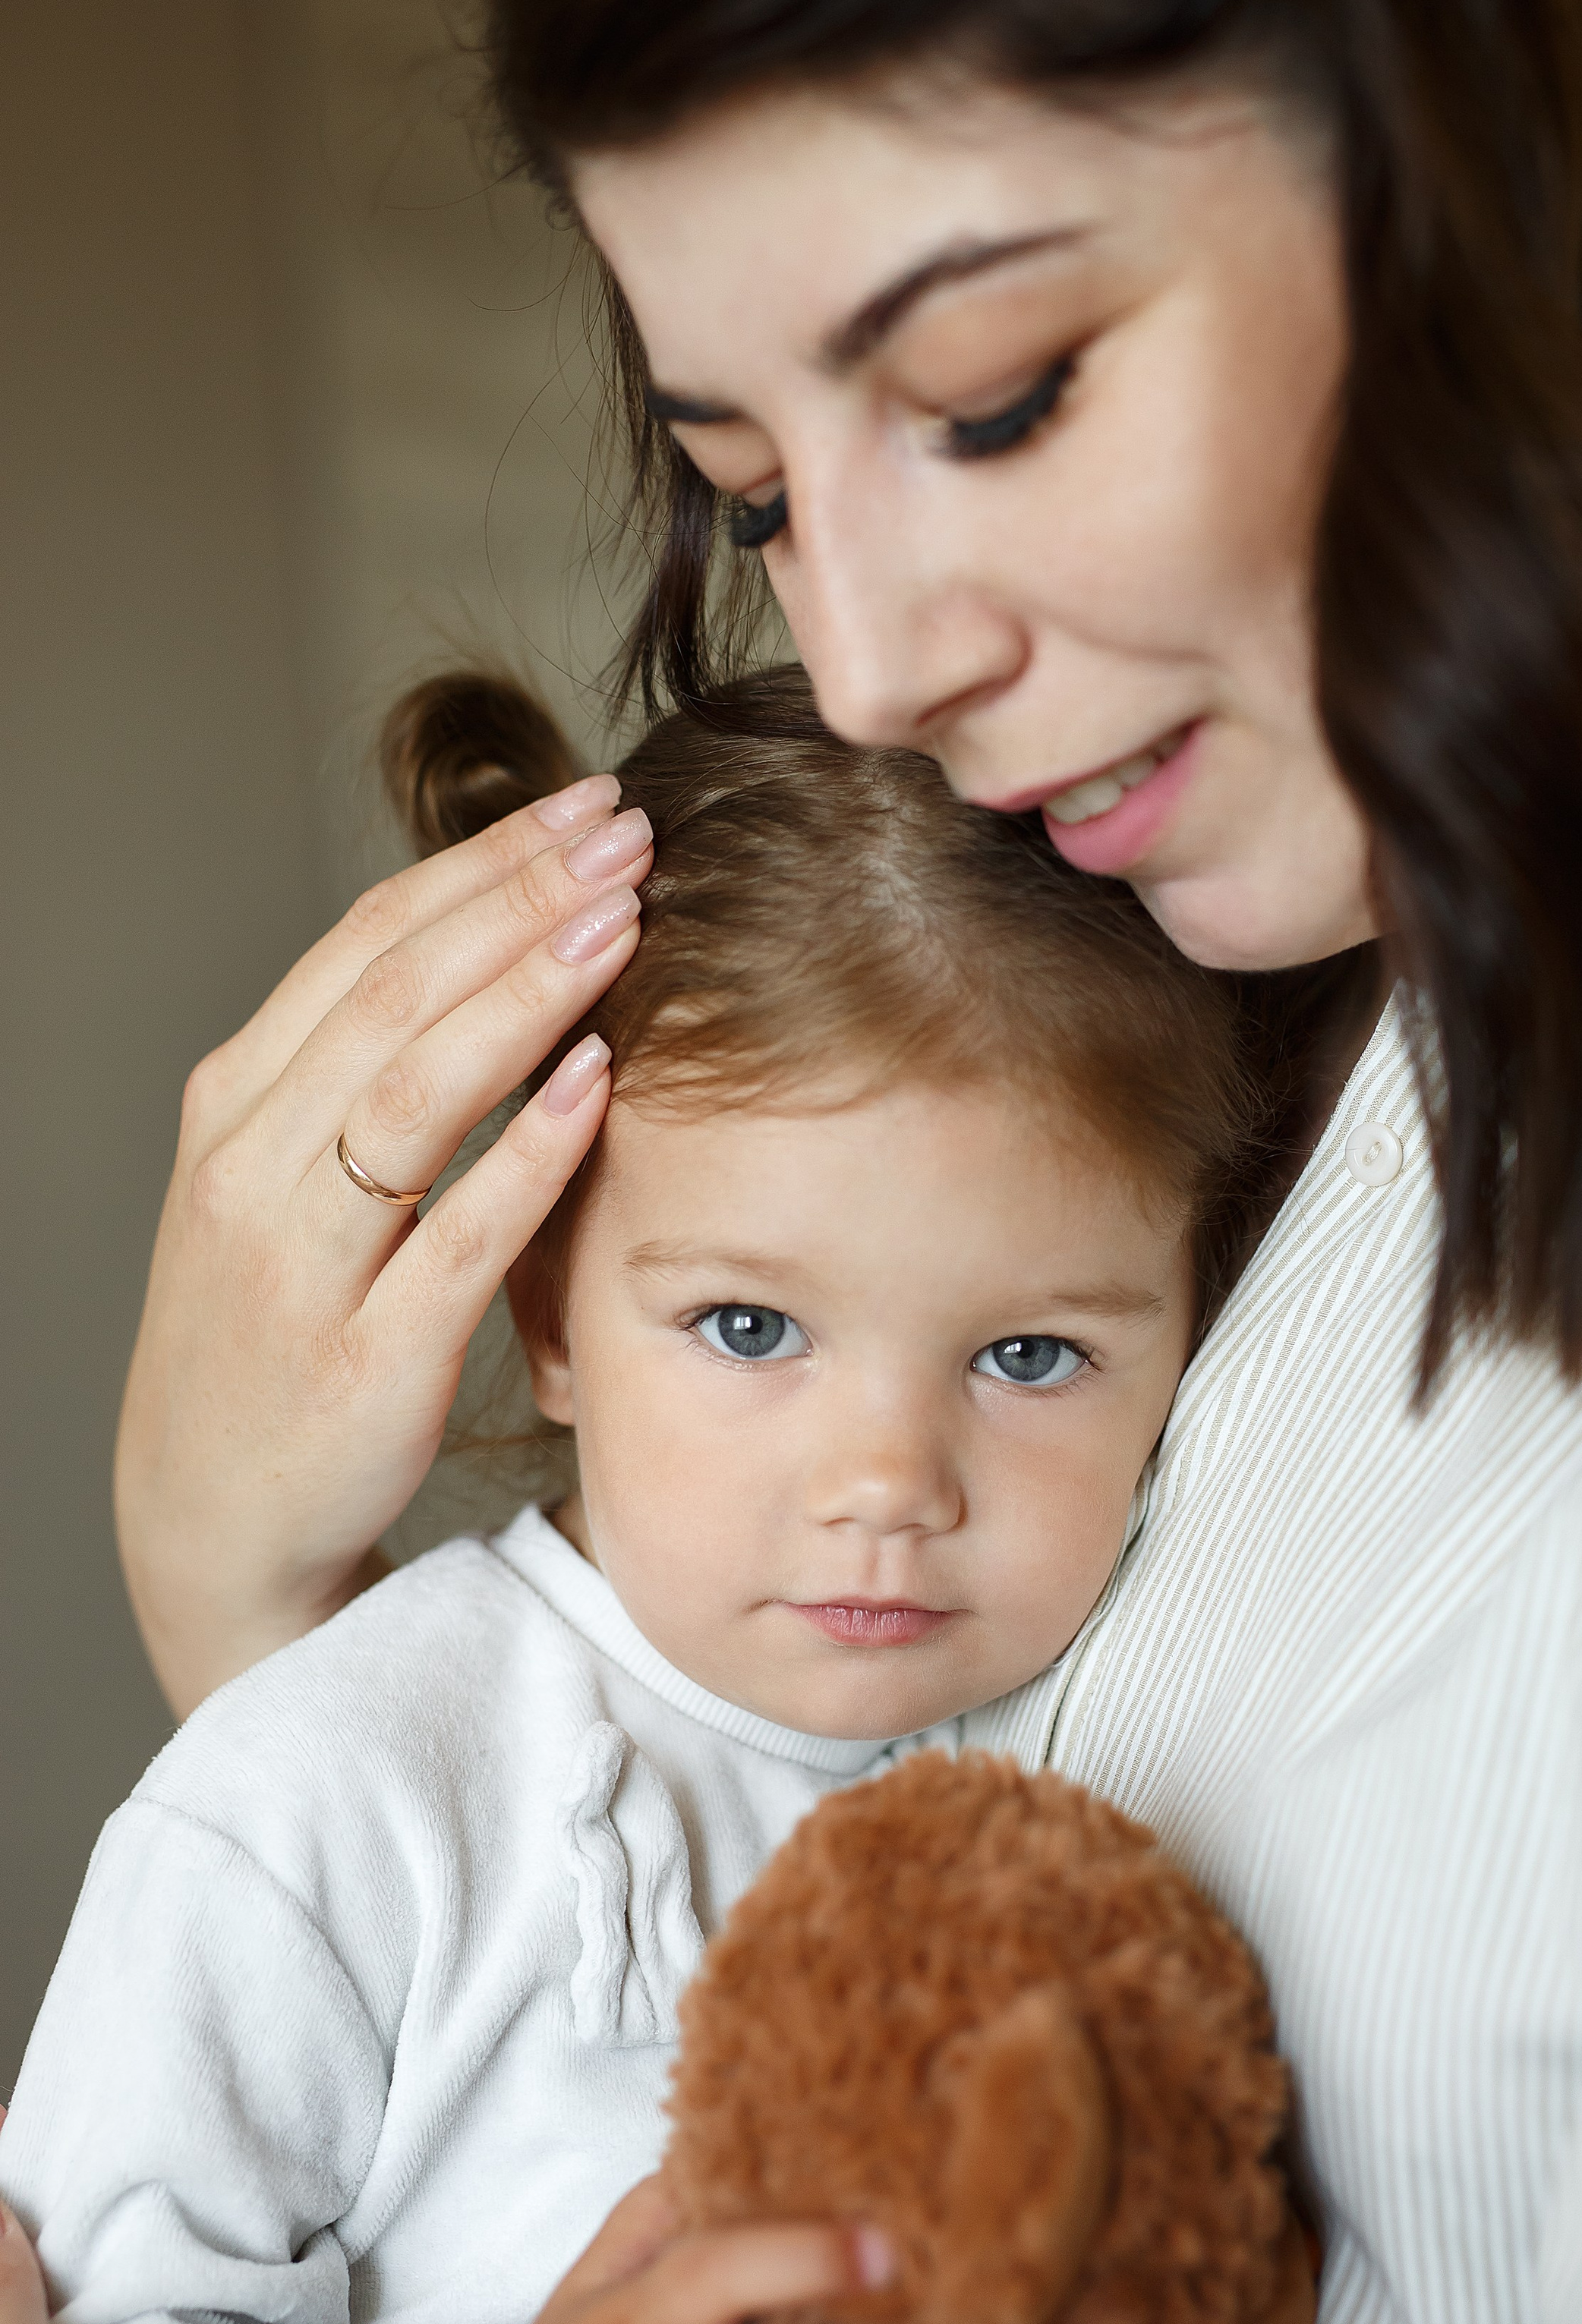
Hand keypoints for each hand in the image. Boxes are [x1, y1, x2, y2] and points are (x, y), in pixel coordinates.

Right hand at [115, 773, 652, 1716]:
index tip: (587, 810)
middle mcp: (253, 1166)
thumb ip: (370, 1077)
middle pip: (393, 995)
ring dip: (524, 995)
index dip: (482, 866)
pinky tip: (599, 1082)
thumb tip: (499, 951)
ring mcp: (300, 1264)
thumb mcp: (290, 1182)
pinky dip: (528, 1153)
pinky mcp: (365, 1360)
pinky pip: (454, 1238)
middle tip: (628, 834)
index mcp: (238, 1104)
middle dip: (519, 900)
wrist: (211, 1513)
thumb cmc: (276, 1330)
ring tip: (623, 922)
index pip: (365, 944)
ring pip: (414, 1093)